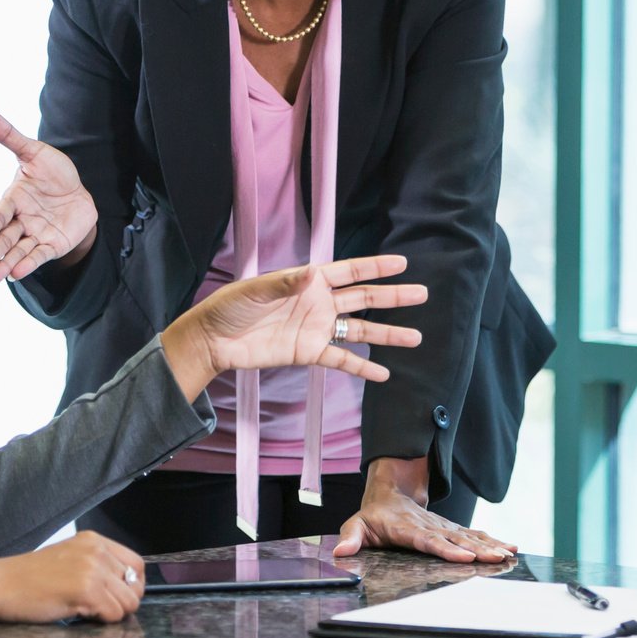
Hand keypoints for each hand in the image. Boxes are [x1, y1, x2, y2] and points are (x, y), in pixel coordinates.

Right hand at [0, 105, 98, 286]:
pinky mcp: (52, 245)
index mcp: (12, 200)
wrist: (79, 191)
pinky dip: (28, 265)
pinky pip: (39, 255)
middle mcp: (20, 221)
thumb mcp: (32, 151)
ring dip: (2, 267)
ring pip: (16, 253)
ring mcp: (35, 234)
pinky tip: (17, 275)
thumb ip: (6, 134)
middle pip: (1, 242)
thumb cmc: (52, 172)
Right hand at [0, 532, 144, 623]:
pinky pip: (113, 615)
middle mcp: (97, 550)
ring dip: (110, 614)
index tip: (115, 599)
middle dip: (121, 604)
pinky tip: (77, 614)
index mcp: (94, 540)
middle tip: (96, 610)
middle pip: (136, 586)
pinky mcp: (86, 589)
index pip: (136, 565)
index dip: (131, 587)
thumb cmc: (27, 580)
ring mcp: (92, 568)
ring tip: (84, 611)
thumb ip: (97, 567)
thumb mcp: (68, 561)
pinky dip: (99, 622)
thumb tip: (126, 589)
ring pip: (128, 603)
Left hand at [160, 255, 425, 402]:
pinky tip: (383, 373)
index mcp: (309, 281)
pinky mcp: (309, 353)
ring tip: (415, 338)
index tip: (402, 264)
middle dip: (393, 297)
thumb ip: (284, 283)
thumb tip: (310, 273)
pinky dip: (362, 367)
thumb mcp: (255, 290)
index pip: (349, 272)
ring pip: (360, 330)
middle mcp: (319, 303)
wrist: (215, 340)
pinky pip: (342, 360)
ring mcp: (317, 329)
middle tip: (421, 295)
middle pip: (364, 299)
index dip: (375, 268)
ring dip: (387, 333)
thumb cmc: (231, 307)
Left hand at [333, 456, 514, 563]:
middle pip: (456, 539)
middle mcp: (430, 527)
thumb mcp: (357, 524)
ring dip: (489, 546)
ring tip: (508, 555)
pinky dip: (492, 541)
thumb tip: (340, 552)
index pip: (428, 540)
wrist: (392, 491)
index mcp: (408, 528)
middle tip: (497, 559)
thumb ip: (351, 538)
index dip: (446, 548)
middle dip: (478, 550)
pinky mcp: (451, 529)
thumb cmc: (374, 515)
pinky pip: (474, 535)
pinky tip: (510, 548)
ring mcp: (443, 527)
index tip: (465, 556)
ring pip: (469, 537)